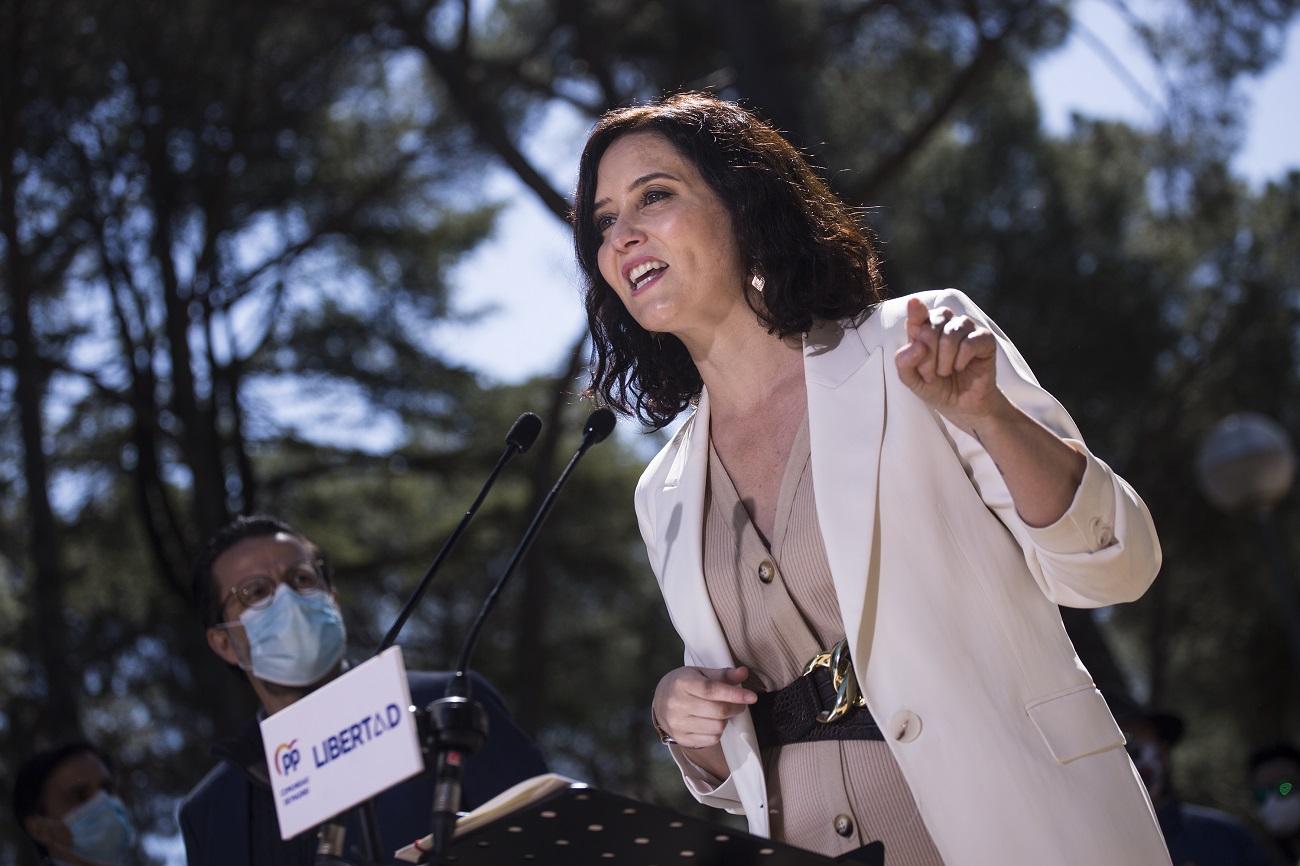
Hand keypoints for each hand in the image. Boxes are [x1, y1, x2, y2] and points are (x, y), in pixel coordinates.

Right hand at [652, 665, 755, 749]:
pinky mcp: (681, 739)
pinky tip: (712, 722)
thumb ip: (723, 674)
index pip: (711, 690)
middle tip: (739, 704)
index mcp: (682, 683)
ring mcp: (678, 724)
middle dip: (735, 708)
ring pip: (717, 727)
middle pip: (718, 711)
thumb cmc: (685, 683)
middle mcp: (677, 705)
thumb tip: (743, 673)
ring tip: (721, 712)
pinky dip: (718, 731)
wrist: (660, 701)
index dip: (734, 694)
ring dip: (726, 720)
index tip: (752, 697)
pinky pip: (711, 739)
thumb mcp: (701, 673)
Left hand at [895, 297, 1004, 432]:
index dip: (916, 315)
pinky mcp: (985, 338)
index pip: (918, 314)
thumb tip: (917, 345)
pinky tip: (961, 367)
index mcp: (925, 327)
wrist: (962, 405)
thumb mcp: (912, 380)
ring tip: (946, 372)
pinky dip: (960, 360)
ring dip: (944, 360)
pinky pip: (969, 342)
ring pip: (950, 334)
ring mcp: (967, 328)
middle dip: (928, 357)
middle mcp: (946, 322)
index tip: (914, 305)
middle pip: (931, 326)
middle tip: (932, 374)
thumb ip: (904, 362)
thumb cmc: (937, 387)